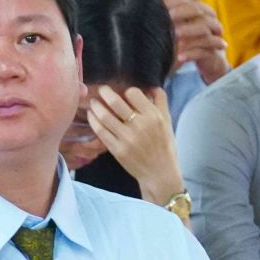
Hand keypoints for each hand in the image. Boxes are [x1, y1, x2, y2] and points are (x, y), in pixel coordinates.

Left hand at [88, 86, 185, 206]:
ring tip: (93, 102)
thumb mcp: (167, 121)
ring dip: (96, 106)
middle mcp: (140, 126)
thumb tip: (152, 86)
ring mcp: (127, 139)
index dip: (127, 91)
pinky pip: (101, 132)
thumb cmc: (164, 146)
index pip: (133, 93)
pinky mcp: (117, 150)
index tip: (124, 94)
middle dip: (105, 92)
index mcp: (153, 116)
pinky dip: (94, 121)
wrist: (159, 173)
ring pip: (105, 116)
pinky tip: (92, 116)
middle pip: (116, 102)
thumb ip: (161, 101)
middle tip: (101, 90)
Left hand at [166, 0, 229, 84]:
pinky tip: (179, 57)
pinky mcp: (214, 52)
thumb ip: (168, 17)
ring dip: (189, 32)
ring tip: (175, 39)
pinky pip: (205, 51)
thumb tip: (147, 4)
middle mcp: (209, 20)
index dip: (175, 3)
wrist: (207, 60)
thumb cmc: (188, 41)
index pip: (188, 2)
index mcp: (200, 10)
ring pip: (204, 30)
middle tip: (168, 19)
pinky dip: (191, 54)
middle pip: (198, 12)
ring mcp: (214, 35)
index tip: (161, 7)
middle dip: (182, 14)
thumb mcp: (177, 28)